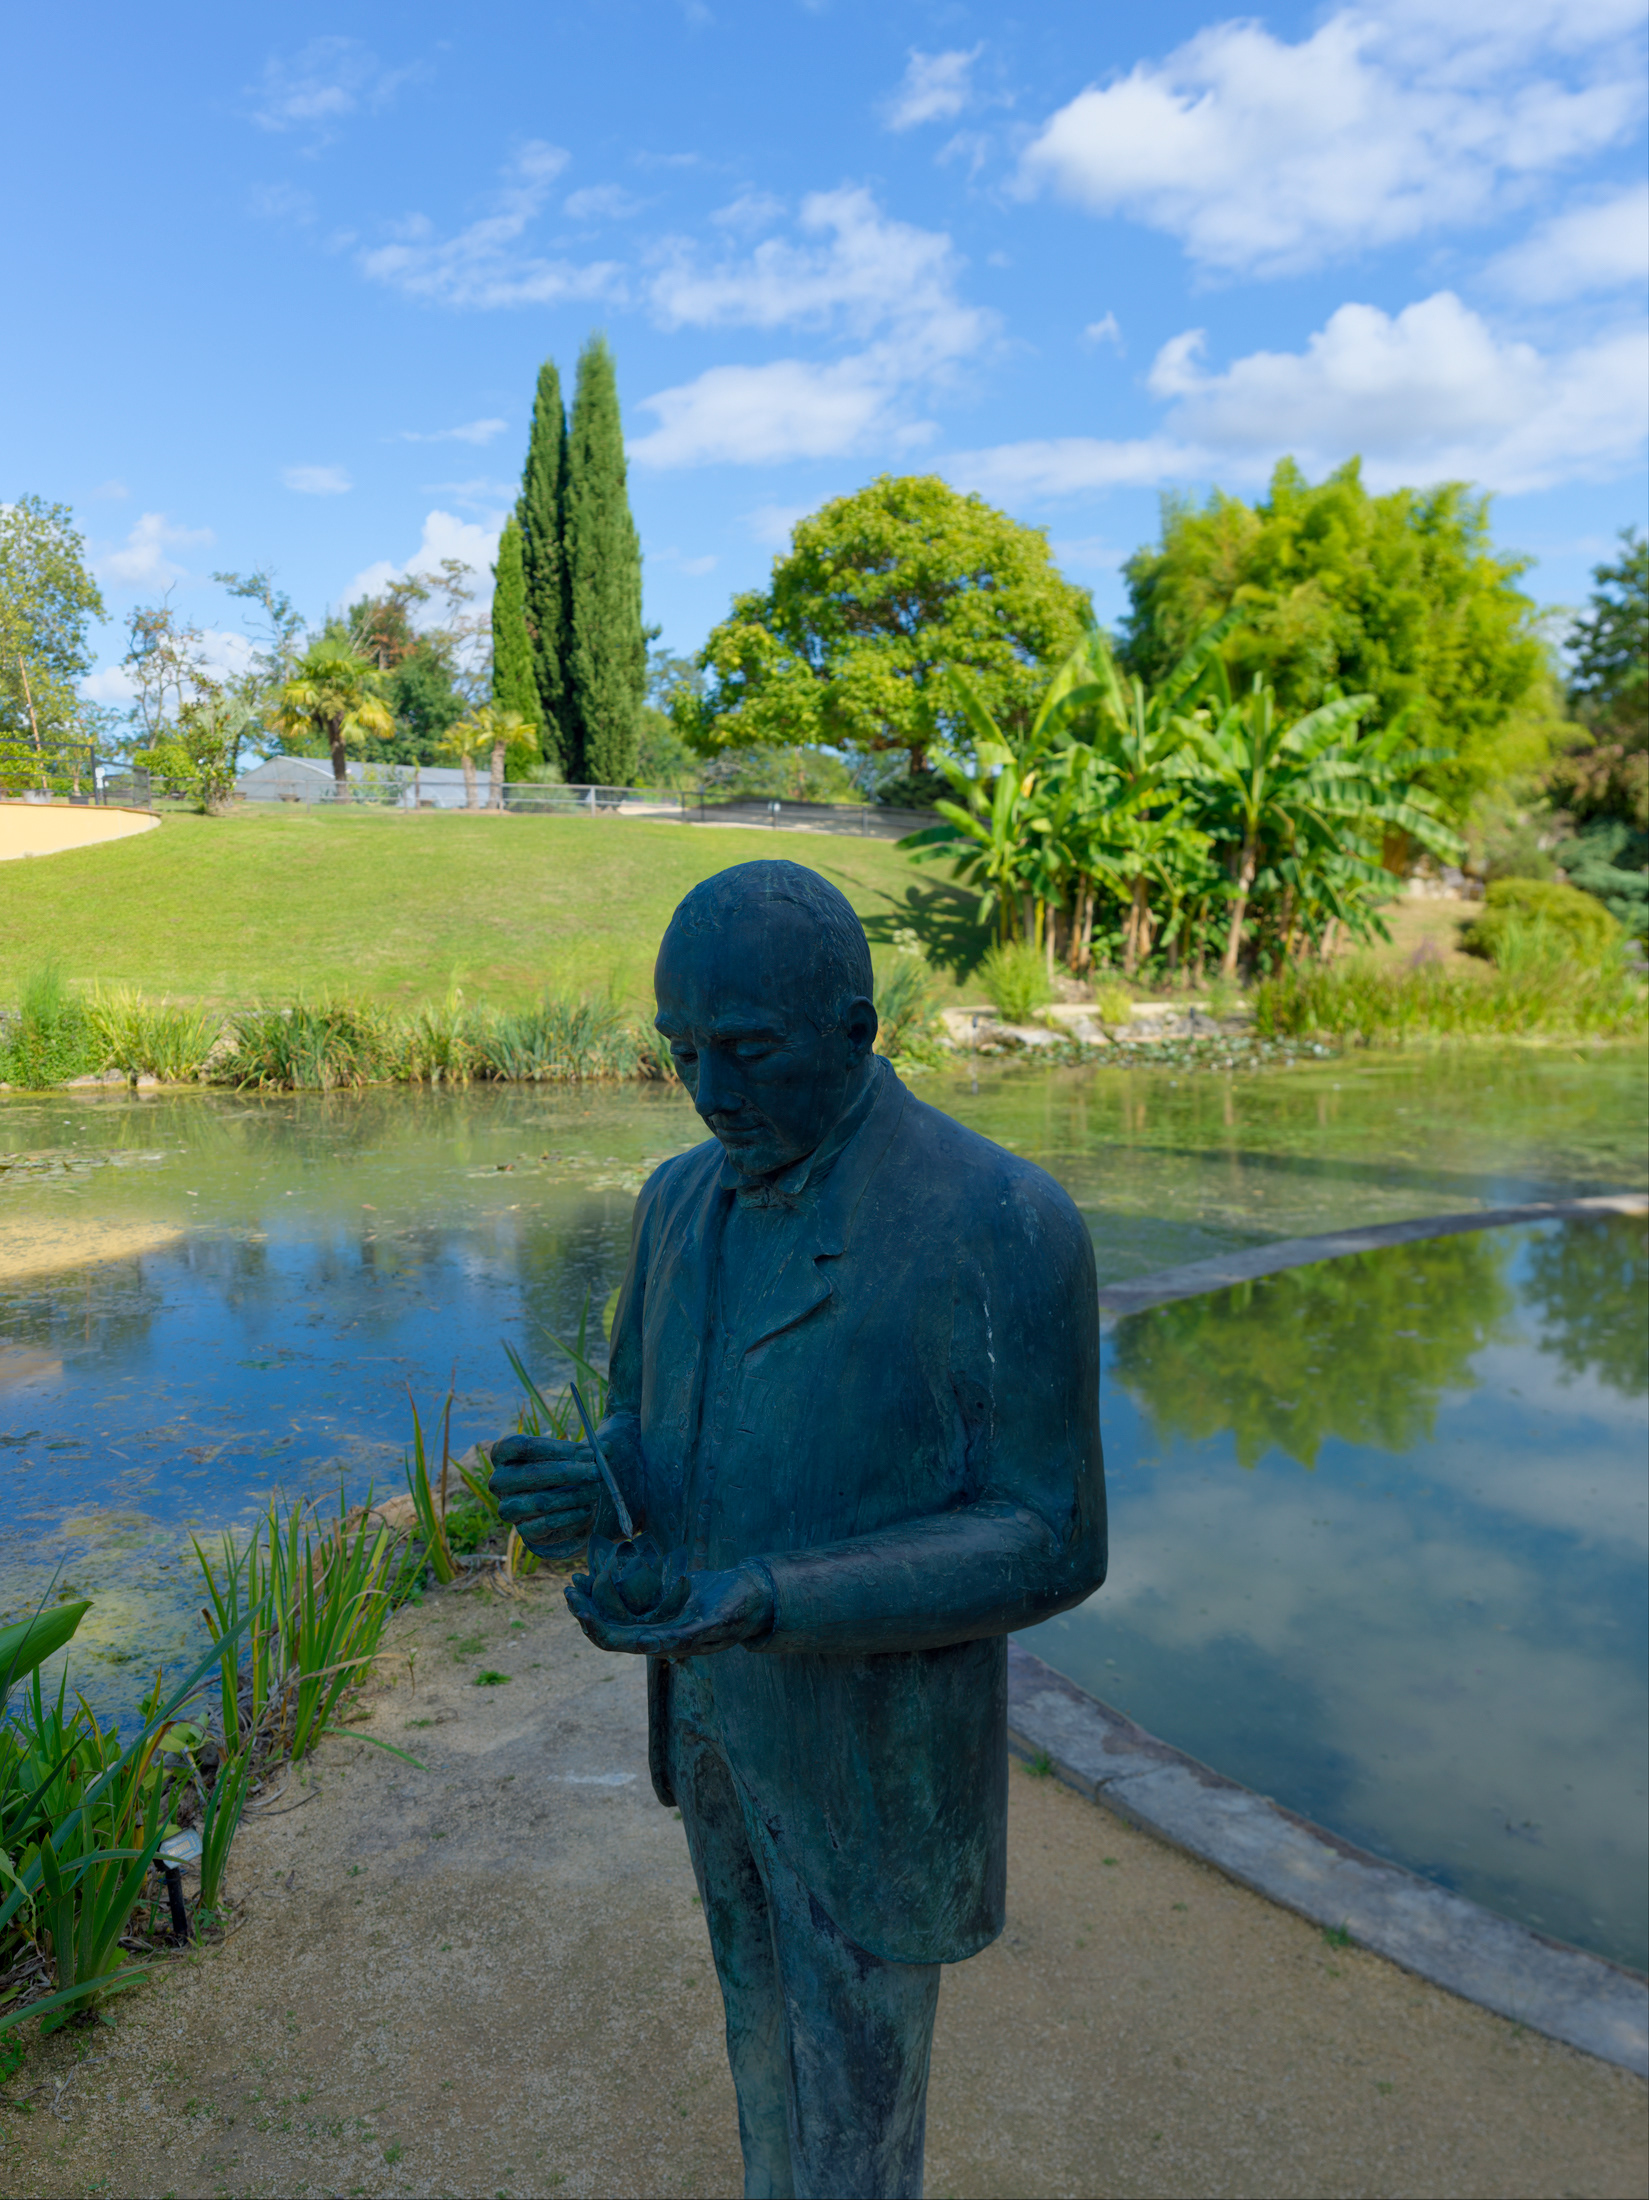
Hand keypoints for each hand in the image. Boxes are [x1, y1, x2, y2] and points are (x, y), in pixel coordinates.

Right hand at [489, 1434, 602, 1558]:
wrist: (559, 1507)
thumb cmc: (562, 1471)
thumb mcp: (571, 1455)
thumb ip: (588, 1449)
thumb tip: (606, 1448)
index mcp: (503, 1453)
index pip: (523, 1446)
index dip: (558, 1448)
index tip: (589, 1452)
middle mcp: (499, 1481)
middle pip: (532, 1475)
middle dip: (569, 1473)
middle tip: (597, 1472)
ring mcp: (509, 1508)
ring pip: (541, 1502)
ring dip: (574, 1496)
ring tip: (595, 1490)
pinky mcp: (524, 1531)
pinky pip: (547, 1525)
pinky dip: (571, 1517)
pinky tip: (586, 1510)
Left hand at [565, 1561, 773, 1659]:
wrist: (753, 1597)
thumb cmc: (739, 1611)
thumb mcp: (716, 1622)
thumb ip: (685, 1637)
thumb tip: (650, 1646)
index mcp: (665, 1644)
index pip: (620, 1642)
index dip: (597, 1628)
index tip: (579, 1609)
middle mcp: (657, 1634)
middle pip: (611, 1628)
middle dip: (586, 1611)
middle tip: (569, 1588)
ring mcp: (658, 1619)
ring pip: (616, 1613)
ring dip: (594, 1598)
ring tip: (576, 1578)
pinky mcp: (662, 1604)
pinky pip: (631, 1597)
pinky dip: (613, 1585)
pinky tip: (601, 1569)